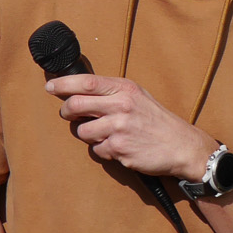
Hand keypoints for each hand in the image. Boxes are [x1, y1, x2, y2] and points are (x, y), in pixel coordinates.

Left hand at [47, 75, 215, 179]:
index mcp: (126, 89)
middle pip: (75, 105)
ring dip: (88, 135)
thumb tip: (77, 92)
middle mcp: (121, 105)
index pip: (86, 82)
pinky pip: (96, 150)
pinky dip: (103, 150)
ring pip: (81, 131)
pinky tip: (119, 147)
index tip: (51, 87)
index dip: (63, 85)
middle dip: (67, 112)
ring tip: (105, 134)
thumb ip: (112, 93)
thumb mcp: (139, 97)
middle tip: (71, 115)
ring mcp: (119, 128)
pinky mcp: (118, 148)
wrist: (181, 146)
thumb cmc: (157, 121)